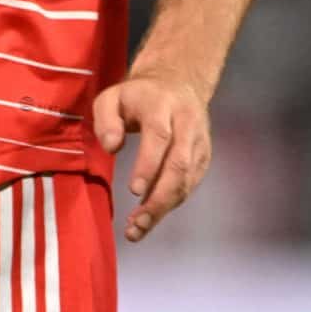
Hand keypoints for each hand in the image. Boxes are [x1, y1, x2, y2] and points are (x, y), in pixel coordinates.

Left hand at [93, 70, 212, 241]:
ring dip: (164, 206)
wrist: (179, 83)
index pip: (159, 137)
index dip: (148, 165)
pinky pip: (190, 184)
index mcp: (162, 106)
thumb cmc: (137, 95)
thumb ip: (106, 119)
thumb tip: (111, 147)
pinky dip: (172, 202)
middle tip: (136, 222)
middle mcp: (186, 124)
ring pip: (187, 179)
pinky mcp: (204, 157)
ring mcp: (199, 142)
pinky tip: (151, 215)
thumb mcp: (112, 96)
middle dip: (159, 197)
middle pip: (179, 164)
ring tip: (138, 228)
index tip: (134, 190)